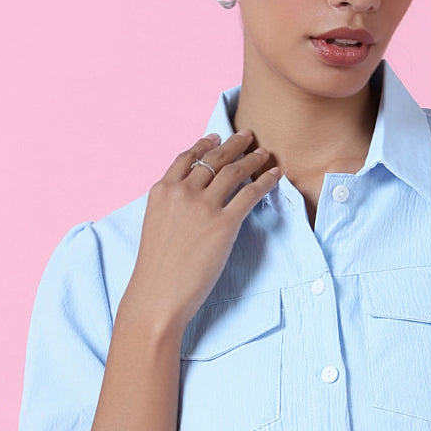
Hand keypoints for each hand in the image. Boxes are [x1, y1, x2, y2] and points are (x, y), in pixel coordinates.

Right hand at [124, 129, 280, 332]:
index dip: (204, 144)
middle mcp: (182, 192)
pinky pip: (250, 194)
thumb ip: (172, 206)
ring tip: (264, 153)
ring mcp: (204, 206)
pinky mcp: (224, 224)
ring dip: (252, 158)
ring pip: (234, 171)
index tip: (216, 136)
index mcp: (162, 191)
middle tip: (248, 136)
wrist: (159, 293)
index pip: (187, 158)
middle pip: (213, 158)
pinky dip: (265, 180)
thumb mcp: (155, 225)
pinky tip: (275, 174)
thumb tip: (192, 197)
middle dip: (234, 144)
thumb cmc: (157, 268)